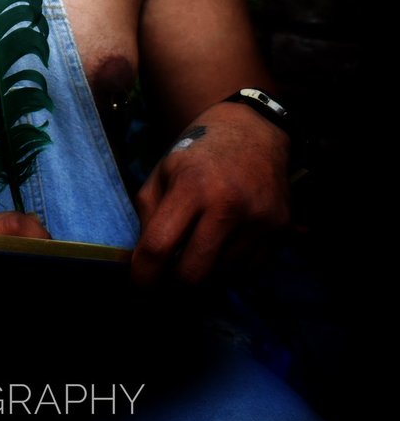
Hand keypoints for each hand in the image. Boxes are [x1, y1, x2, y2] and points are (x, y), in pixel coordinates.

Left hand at [132, 100, 289, 285]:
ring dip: (205, 275)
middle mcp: (227, 206)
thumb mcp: (163, 170)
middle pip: (193, 275)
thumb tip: (143, 260)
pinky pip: (250, 271)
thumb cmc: (199, 150)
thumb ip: (148, 213)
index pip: (159, 247)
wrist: (255, 129)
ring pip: (223, 277)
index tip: (137, 290)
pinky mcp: (281, 229)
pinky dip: (232, 269)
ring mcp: (259, 220)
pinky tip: (225, 246)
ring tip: (197, 254)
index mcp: (191, 186)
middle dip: (174, 287)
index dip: (143, 277)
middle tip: (166, 283)